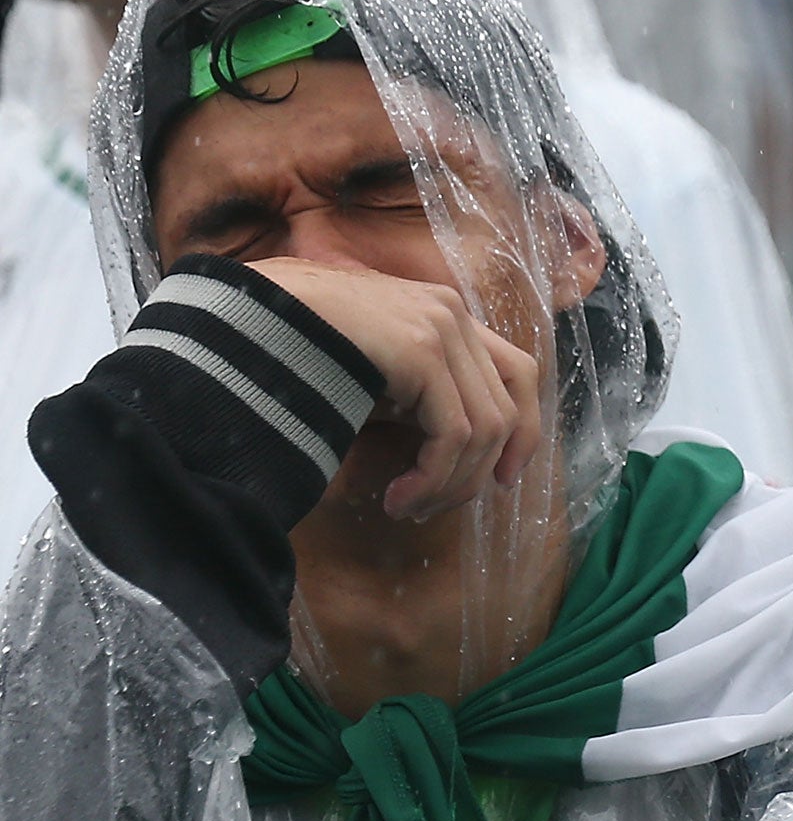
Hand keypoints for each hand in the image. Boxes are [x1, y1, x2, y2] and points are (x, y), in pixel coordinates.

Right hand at [246, 259, 542, 520]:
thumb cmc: (296, 350)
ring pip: (483, 432)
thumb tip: (460, 462)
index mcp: (447, 316)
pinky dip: (432, 478)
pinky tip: (398, 498)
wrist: (241, 312)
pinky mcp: (420, 349)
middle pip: (506, 413)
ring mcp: (440, 326)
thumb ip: (420, 400)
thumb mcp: (373, 376)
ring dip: (448, 485)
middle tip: (429, 508)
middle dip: (473, 476)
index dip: (524, 434)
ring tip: (406, 507)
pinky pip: (454, 434)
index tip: (500, 481)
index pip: (520, 374)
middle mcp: (452, 315)